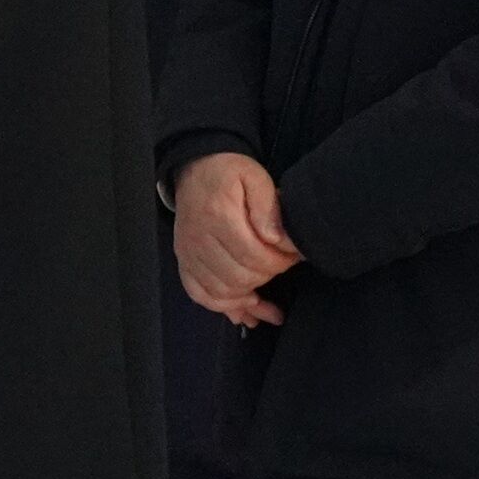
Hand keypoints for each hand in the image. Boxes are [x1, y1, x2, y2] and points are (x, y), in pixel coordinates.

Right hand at [172, 150, 298, 326]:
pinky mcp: (184, 260)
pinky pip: (198, 292)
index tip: (294, 257)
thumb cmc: (230, 172)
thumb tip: (278, 241)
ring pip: (219, 291)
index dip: (279, 263)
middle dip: (267, 279)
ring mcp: (187, 252)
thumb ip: (269, 207)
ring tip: (269, 305)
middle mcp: (198, 239)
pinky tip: (242, 310)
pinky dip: (220, 306)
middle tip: (283, 268)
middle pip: (237, 277)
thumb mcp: (256, 178)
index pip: (253, 256)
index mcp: (218, 217)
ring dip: (246, 300)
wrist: (196, 168)